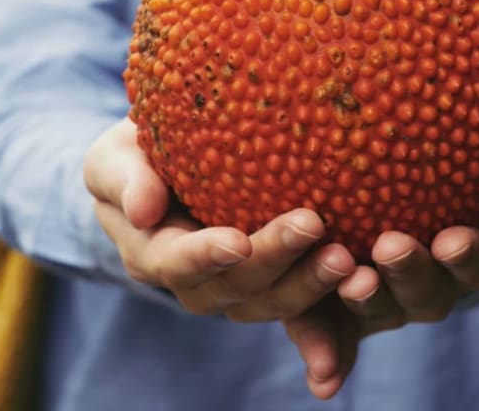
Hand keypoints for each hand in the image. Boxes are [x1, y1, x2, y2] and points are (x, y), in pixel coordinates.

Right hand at [83, 118, 355, 319]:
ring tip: (350, 259)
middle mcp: (200, 282)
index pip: (177, 262)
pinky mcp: (281, 282)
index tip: (237, 240)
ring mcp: (243, 288)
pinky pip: (307, 309)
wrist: (170, 167)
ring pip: (277, 302)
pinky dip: (332, 325)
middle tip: (313, 225)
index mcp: (155, 253)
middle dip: (276, 262)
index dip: (206, 256)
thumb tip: (144, 208)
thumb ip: (124, 178)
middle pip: (238, 287)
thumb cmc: (137, 153)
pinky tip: (363, 300)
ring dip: (313, 286)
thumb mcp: (114, 156)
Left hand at [282, 167, 478, 398]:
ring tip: (350, 276)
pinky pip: (333, 333)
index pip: (477, 264)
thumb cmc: (461, 166)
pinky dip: (327, 355)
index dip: (468, 255)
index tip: (453, 238)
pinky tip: (322, 379)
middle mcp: (429, 287)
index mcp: (470, 258)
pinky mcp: (336, 305)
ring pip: (378, 312)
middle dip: (410, 274)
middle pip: (424, 293)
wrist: (392, 169)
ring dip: (365, 303)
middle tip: (391, 245)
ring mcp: (383, 300)